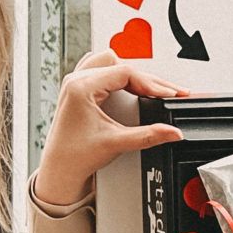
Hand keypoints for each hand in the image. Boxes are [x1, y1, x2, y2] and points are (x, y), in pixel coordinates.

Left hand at [34, 49, 188, 209]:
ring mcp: (75, 82)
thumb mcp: (116, 143)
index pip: (127, 73)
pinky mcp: (77, 88)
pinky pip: (100, 67)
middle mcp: (76, 80)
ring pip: (111, 62)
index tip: (169, 94)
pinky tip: (130, 83)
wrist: (59, 170)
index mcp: (81, 87)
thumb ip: (149, 136)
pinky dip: (118, 73)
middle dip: (149, 80)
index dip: (153, 83)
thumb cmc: (75, 156)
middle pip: (122, 66)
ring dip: (133, 73)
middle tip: (169, 92)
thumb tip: (173, 132)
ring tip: (152, 86)